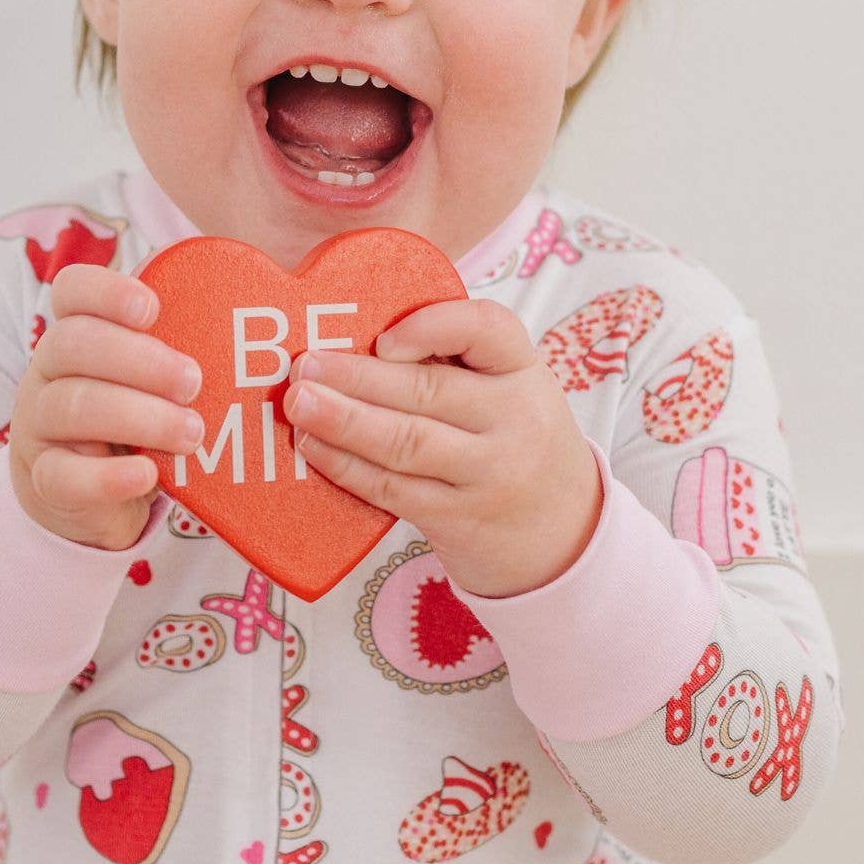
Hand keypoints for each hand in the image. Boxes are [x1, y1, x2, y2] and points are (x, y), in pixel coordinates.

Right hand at [8, 264, 205, 550]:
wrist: (99, 498)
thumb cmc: (142, 423)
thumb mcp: (159, 383)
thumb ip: (187, 356)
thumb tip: (265, 341)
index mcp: (78, 335)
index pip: (73, 292)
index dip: (107, 292)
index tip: (152, 309)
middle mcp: (48, 373)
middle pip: (74, 344)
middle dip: (139, 360)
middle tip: (194, 383)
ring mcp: (39, 427)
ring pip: (72, 407)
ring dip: (139, 417)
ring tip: (192, 433)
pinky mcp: (46, 480)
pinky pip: (65, 476)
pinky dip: (108, 476)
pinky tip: (147, 474)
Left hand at [282, 298, 603, 597]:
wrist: (564, 537)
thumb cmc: (516, 446)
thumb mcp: (510, 395)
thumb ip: (454, 366)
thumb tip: (351, 341)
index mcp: (525, 371)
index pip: (488, 329)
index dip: (432, 326)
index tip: (385, 338)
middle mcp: (516, 420)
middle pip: (428, 391)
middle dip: (357, 376)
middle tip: (303, 365)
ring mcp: (490, 474)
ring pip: (406, 442)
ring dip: (343, 421)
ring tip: (299, 404)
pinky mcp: (460, 518)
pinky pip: (394, 488)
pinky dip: (348, 468)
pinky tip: (316, 449)